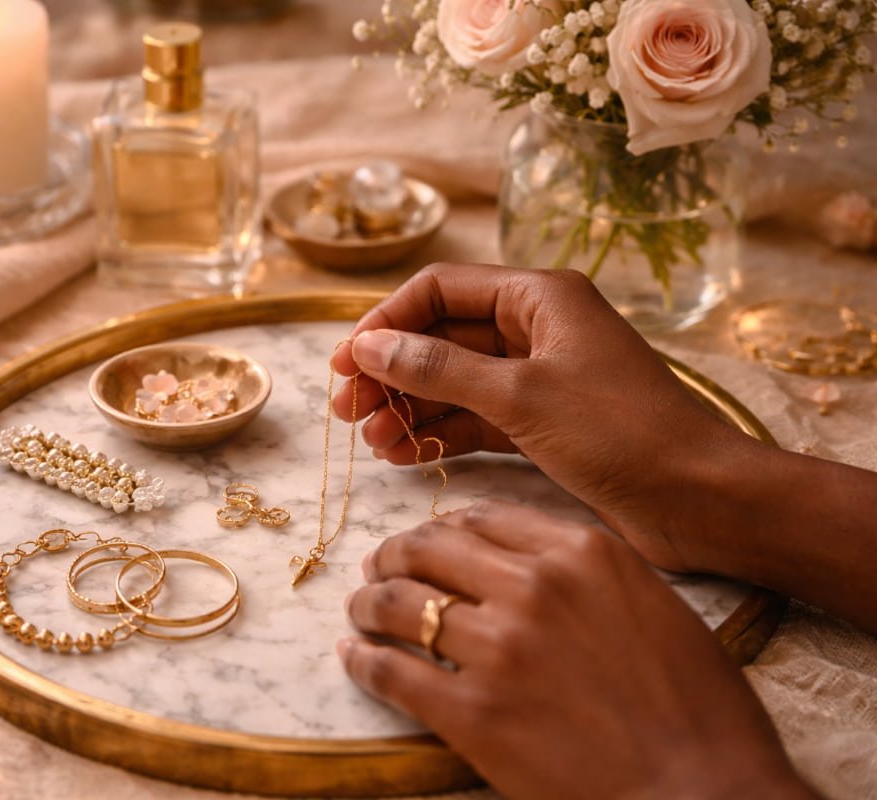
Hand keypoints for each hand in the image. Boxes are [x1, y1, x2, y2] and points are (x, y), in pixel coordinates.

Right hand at [330, 263, 747, 572]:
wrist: (701, 498)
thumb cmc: (620, 433)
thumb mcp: (520, 396)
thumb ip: (438, 369)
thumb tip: (368, 347)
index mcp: (539, 297)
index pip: (441, 290)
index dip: (386, 323)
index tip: (344, 363)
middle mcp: (537, 329)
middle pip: (442, 338)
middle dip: (392, 373)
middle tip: (344, 412)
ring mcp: (540, 379)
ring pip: (455, 383)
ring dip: (411, 409)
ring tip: (370, 444)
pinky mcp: (544, 424)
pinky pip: (476, 418)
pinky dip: (441, 433)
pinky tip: (404, 455)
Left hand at [339, 500, 814, 799]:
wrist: (707, 792)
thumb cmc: (698, 708)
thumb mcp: (652, 606)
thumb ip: (587, 573)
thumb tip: (525, 565)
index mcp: (582, 554)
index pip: (482, 519)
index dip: (442, 528)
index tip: (426, 540)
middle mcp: (532, 586)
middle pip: (429, 549)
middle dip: (393, 556)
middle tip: (378, 570)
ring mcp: (497, 648)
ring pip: (399, 603)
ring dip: (368, 603)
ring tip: (361, 611)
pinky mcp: (471, 713)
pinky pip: (392, 673)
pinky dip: (363, 662)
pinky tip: (354, 658)